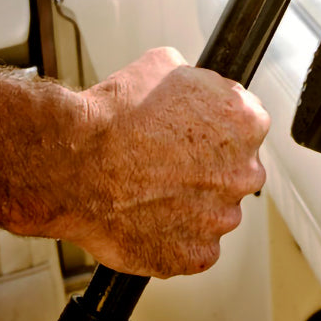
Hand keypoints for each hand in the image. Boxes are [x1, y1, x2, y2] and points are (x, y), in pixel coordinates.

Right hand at [70, 47, 269, 277]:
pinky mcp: (194, 254)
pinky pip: (195, 250)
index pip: (247, 126)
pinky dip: (175, 240)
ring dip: (194, 206)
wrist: (73, 161)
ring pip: (216, 211)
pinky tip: (150, 221)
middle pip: (237, 171)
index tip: (196, 135)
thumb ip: (201, 81)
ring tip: (153, 194)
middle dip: (211, 168)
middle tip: (173, 165)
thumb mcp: (167, 66)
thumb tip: (200, 85)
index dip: (218, 129)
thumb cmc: (115, 116)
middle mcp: (244, 172)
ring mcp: (220, 217)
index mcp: (247, 123)